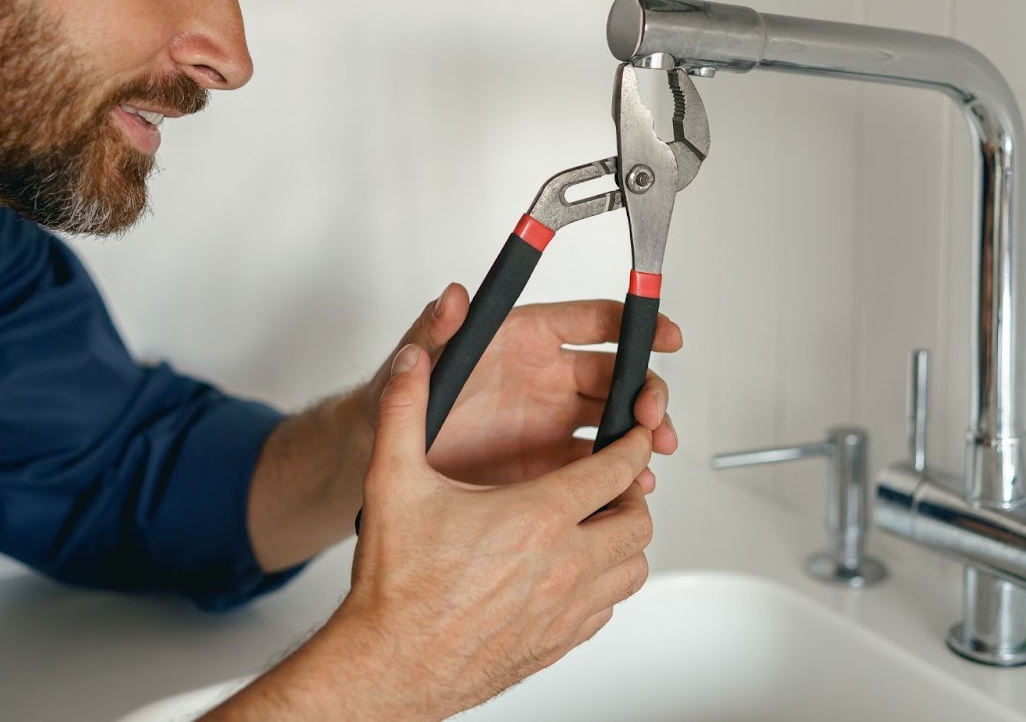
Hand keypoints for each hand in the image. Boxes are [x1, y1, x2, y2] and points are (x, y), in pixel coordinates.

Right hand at [342, 346, 655, 718]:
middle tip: (613, 480)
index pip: (615, 470)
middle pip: (636, 521)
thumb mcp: (393, 481)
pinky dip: (604, 584)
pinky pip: (608, 609)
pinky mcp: (558, 643)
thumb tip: (413, 361)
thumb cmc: (395, 585)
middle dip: (632, 494)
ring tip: (600, 524)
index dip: (633, 444)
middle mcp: (563, 565)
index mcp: (535, 517)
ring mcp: (565, 610)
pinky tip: (577, 572)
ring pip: (632, 569)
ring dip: (623, 542)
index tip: (635, 433)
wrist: (389, 663)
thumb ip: (403, 410)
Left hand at [359, 286, 680, 490]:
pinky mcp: (549, 464)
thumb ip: (437, 329)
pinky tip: (632, 484)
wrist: (380, 459)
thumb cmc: (400, 400)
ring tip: (654, 451)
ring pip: (616, 420)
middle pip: (618, 373)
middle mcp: (547, 377)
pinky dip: (622, 473)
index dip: (635, 323)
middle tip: (652, 413)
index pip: (594, 321)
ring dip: (643, 433)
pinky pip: (598, 464)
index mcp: (526, 340)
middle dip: (647, 389)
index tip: (664, 334)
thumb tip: (454, 295)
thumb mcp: (415, 363)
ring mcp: (551, 421)